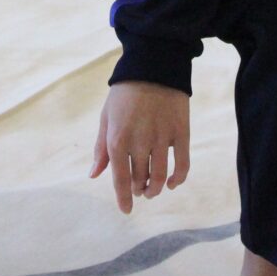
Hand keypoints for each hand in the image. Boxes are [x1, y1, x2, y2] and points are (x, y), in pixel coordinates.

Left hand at [89, 81, 189, 212]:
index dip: (123, 198)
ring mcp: (162, 138)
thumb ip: (100, 148)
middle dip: (138, 189)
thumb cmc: (124, 93)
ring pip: (160, 177)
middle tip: (138, 188)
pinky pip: (182, 165)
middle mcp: (139, 142)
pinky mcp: (180, 133)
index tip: (126, 210)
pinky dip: (177, 179)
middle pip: (140, 180)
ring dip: (155, 189)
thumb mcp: (106, 117)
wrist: (153, 66)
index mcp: (117, 139)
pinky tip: (172, 183)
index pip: (119, 179)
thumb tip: (94, 175)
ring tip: (152, 190)